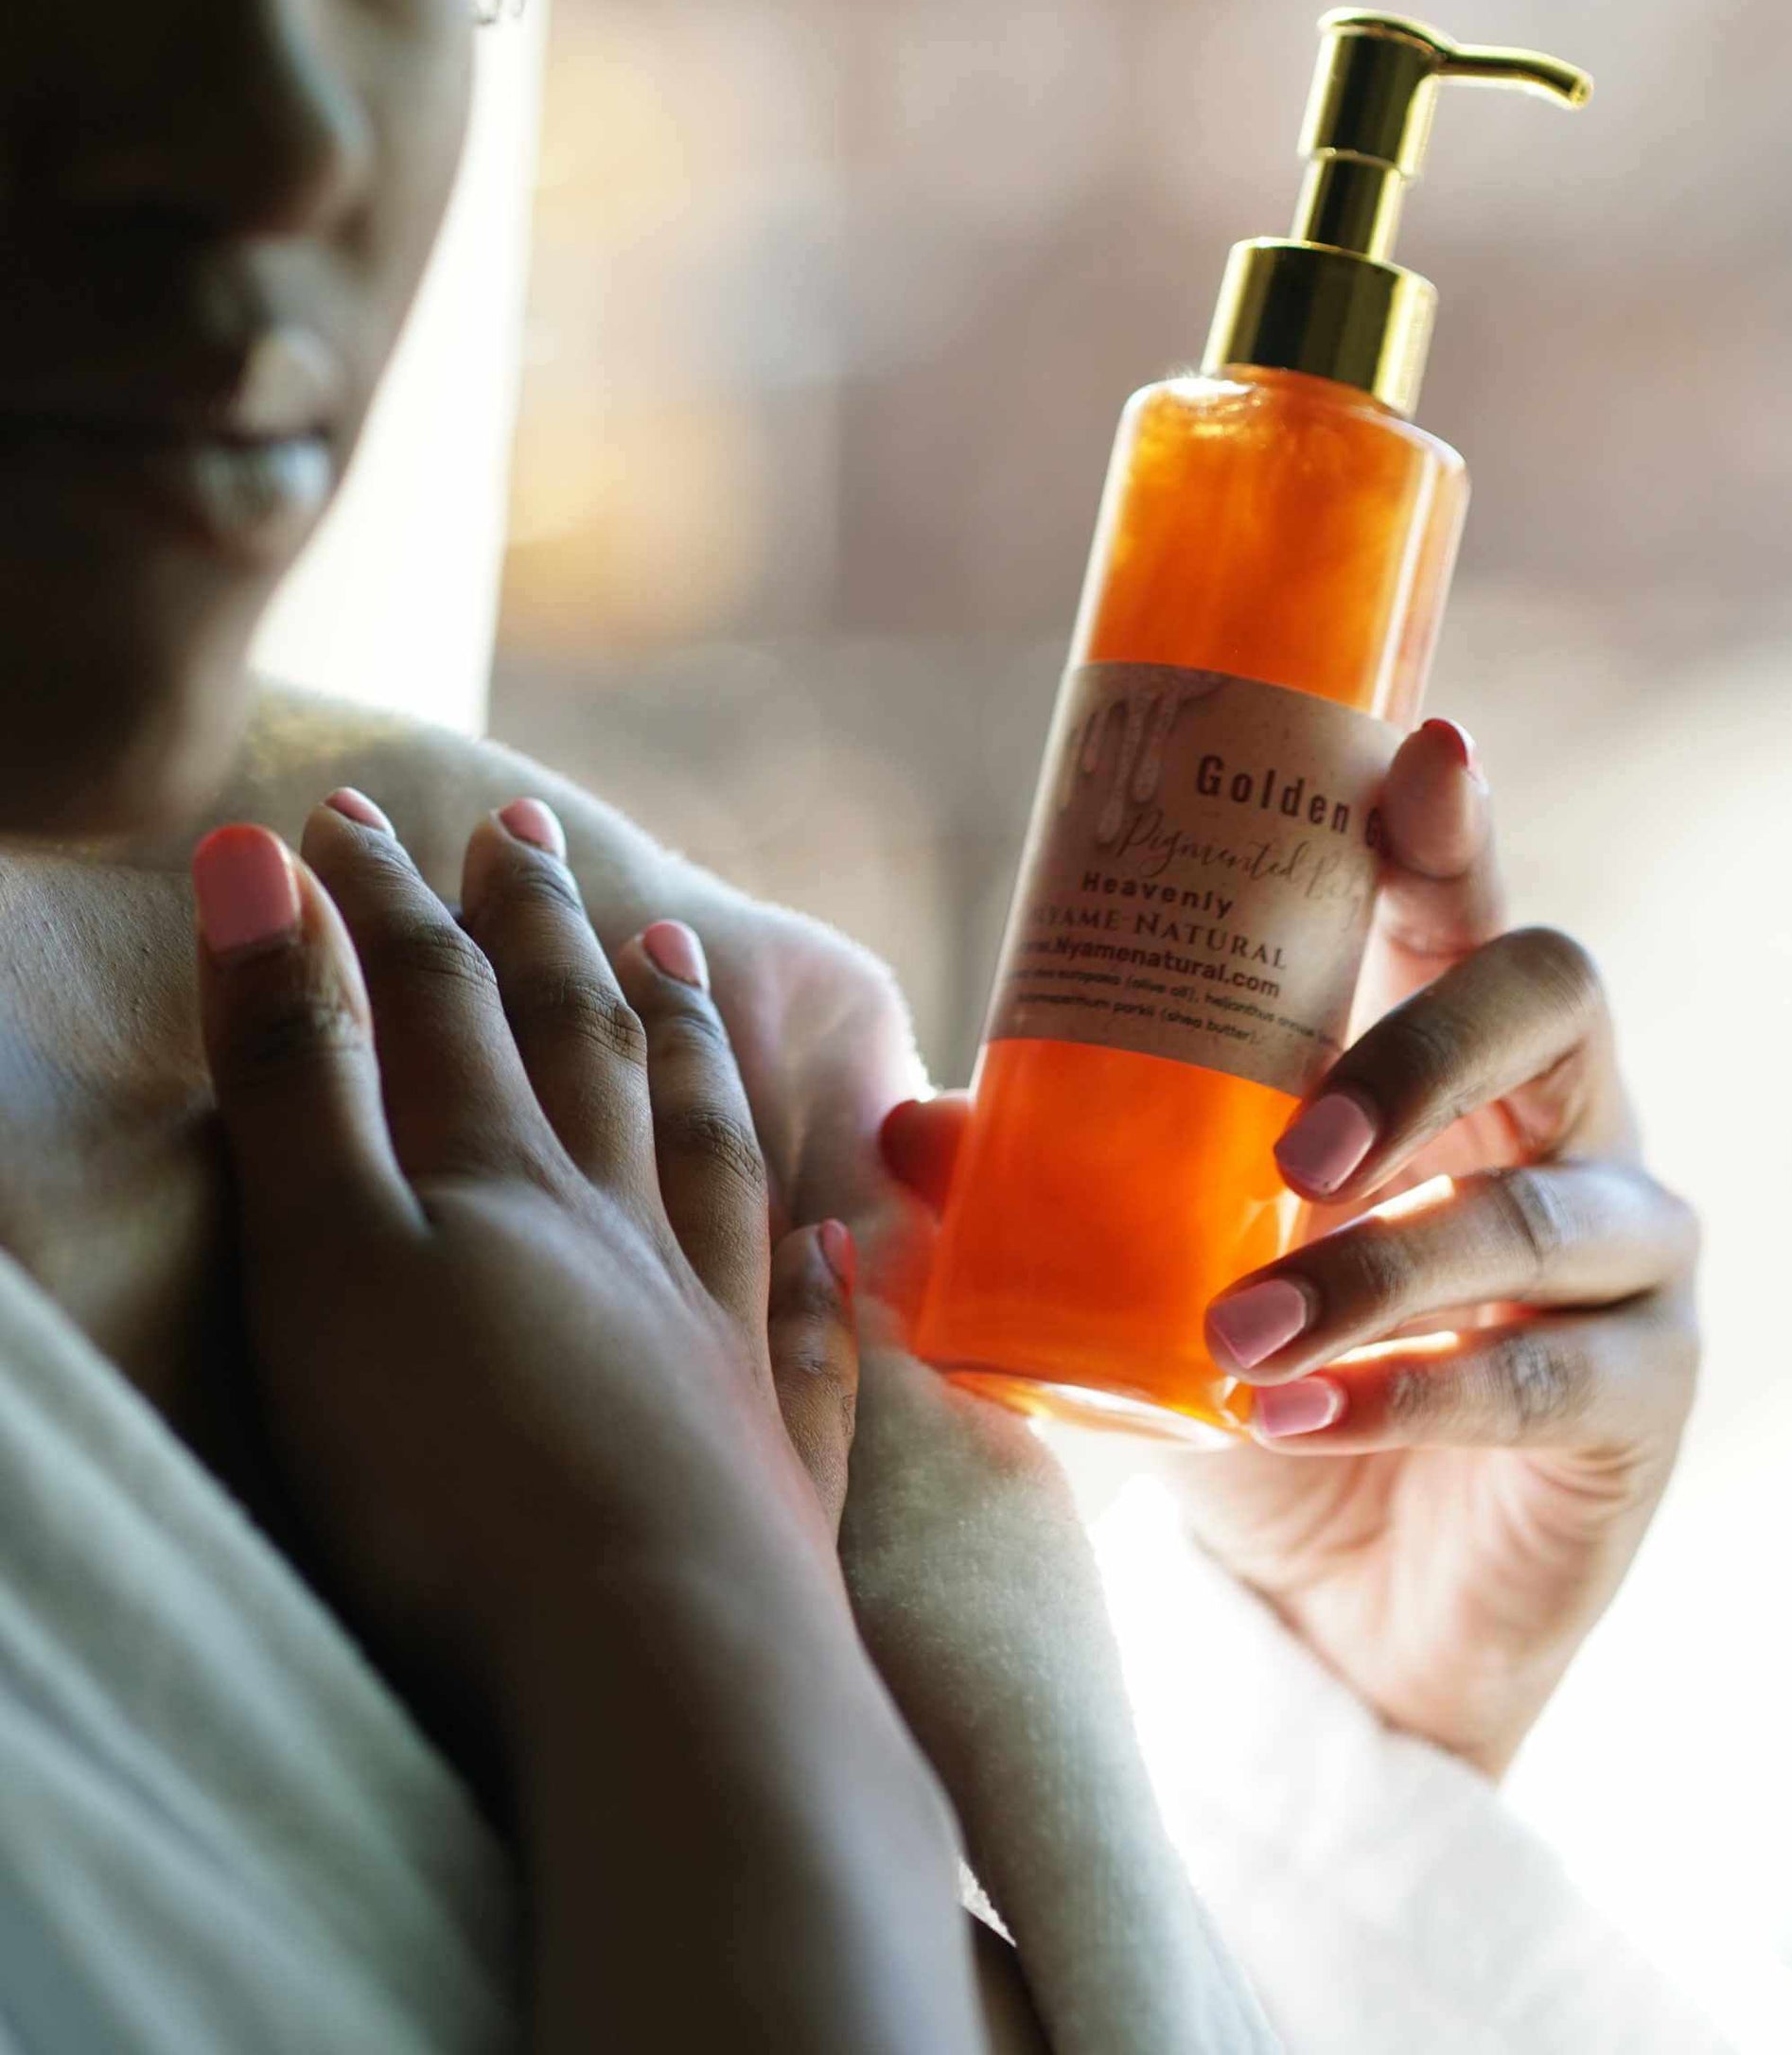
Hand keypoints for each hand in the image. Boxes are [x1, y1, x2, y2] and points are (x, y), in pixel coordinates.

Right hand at [192, 795, 857, 1726]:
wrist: (656, 1670)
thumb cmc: (456, 1472)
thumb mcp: (330, 1256)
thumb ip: (296, 1069)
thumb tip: (256, 854)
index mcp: (504, 1184)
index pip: (439, 1001)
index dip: (389, 901)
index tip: (355, 814)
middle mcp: (624, 1236)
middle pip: (582, 1046)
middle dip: (544, 932)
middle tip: (534, 831)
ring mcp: (713, 1343)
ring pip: (703, 1155)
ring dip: (682, 1049)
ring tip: (683, 961)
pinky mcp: (770, 1468)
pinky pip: (805, 1341)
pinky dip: (819, 1282)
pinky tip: (842, 1248)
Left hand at [888, 720, 1700, 1780]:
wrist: (1340, 1606)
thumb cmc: (1260, 1374)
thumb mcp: (1148, 1268)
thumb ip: (1054, 1188)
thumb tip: (907, 1129)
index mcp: (1443, 1042)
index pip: (1461, 903)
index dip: (1453, 826)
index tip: (1421, 757)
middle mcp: (1561, 1112)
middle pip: (1545, 998)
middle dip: (1414, 1054)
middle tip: (1291, 1152)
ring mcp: (1623, 1249)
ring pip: (1539, 1210)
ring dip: (1377, 1268)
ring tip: (1239, 1338)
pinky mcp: (1640, 1390)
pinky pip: (1539, 1376)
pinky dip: (1405, 1394)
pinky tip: (1295, 1418)